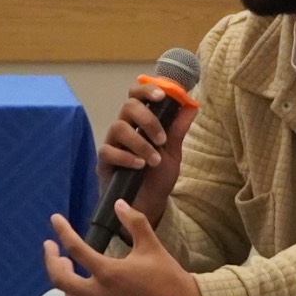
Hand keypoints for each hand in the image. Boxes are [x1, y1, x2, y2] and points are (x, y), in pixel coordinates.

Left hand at [44, 203, 206, 295]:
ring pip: (71, 295)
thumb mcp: (151, 245)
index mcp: (109, 273)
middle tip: (50, 247)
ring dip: (66, 279)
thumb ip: (134, 222)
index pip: (75, 249)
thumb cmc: (169, 277)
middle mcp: (101, 294)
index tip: (55, 219)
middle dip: (50, 261)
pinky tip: (90, 282)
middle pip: (59, 279)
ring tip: (68, 264)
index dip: (62, 231)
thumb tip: (118, 203)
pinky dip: (83, 292)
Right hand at [96, 81, 197, 228]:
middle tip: (162, 139)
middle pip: (128, 106)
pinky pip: (109, 151)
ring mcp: (112, 143)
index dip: (147, 90)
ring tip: (154, 160)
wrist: (148, 205)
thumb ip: (178, 130)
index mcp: (140, 122)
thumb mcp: (173, 153)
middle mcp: (125, 128)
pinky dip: (127, 157)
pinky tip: (139, 166)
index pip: (138, 96)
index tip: (162, 96)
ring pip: (118, 127)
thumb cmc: (158, 177)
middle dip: (148, 119)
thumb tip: (191, 106)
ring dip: (140, 142)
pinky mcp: (104, 161)